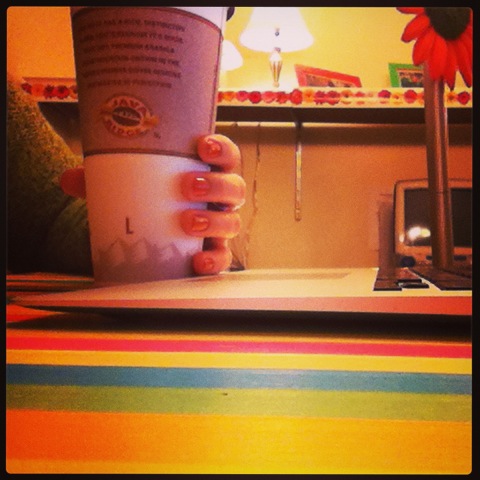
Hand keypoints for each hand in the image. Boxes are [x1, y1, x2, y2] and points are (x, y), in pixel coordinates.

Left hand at [60, 134, 245, 275]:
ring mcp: (219, 225)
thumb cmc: (148, 198)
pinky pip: (223, 258)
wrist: (153, 231)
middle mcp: (219, 198)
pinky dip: (214, 260)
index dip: (222, 149)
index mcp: (206, 172)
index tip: (202, 146)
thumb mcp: (127, 184)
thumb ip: (101, 179)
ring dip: (214, 220)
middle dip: (216, 185)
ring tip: (188, 222)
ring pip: (232, 221)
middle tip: (187, 186)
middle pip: (234, 188)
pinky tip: (198, 262)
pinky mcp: (214, 252)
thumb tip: (68, 180)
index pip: (225, 156)